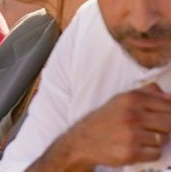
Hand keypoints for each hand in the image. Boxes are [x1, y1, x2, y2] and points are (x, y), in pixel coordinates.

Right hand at [53, 84, 170, 167]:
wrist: (84, 140)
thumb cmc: (106, 120)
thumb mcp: (122, 99)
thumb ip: (147, 93)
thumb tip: (170, 96)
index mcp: (132, 98)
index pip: (168, 105)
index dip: (168, 112)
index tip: (163, 117)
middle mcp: (132, 115)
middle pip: (169, 123)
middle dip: (162, 127)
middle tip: (149, 128)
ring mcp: (131, 134)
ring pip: (163, 139)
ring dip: (154, 141)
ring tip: (139, 137)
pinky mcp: (131, 152)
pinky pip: (155, 153)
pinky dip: (149, 153)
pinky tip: (136, 147)